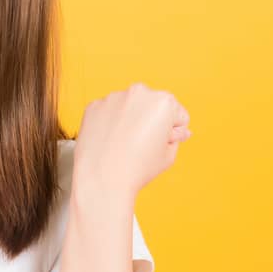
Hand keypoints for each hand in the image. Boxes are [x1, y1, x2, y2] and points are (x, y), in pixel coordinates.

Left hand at [71, 82, 191, 200]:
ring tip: (124, 144)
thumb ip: (177, 136)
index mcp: (164, 101)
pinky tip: (108, 140)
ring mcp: (113, 97)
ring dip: (130, 120)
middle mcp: (138, 92)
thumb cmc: (138, 168)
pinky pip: (108, 112)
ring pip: (129, 107)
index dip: (172, 133)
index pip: (178, 115)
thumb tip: (179, 129)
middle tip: (140, 144)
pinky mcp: (94, 105)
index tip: (157, 145)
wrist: (102, 179)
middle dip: (151, 121)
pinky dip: (110, 123)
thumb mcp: (169, 154)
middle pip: (153, 106)